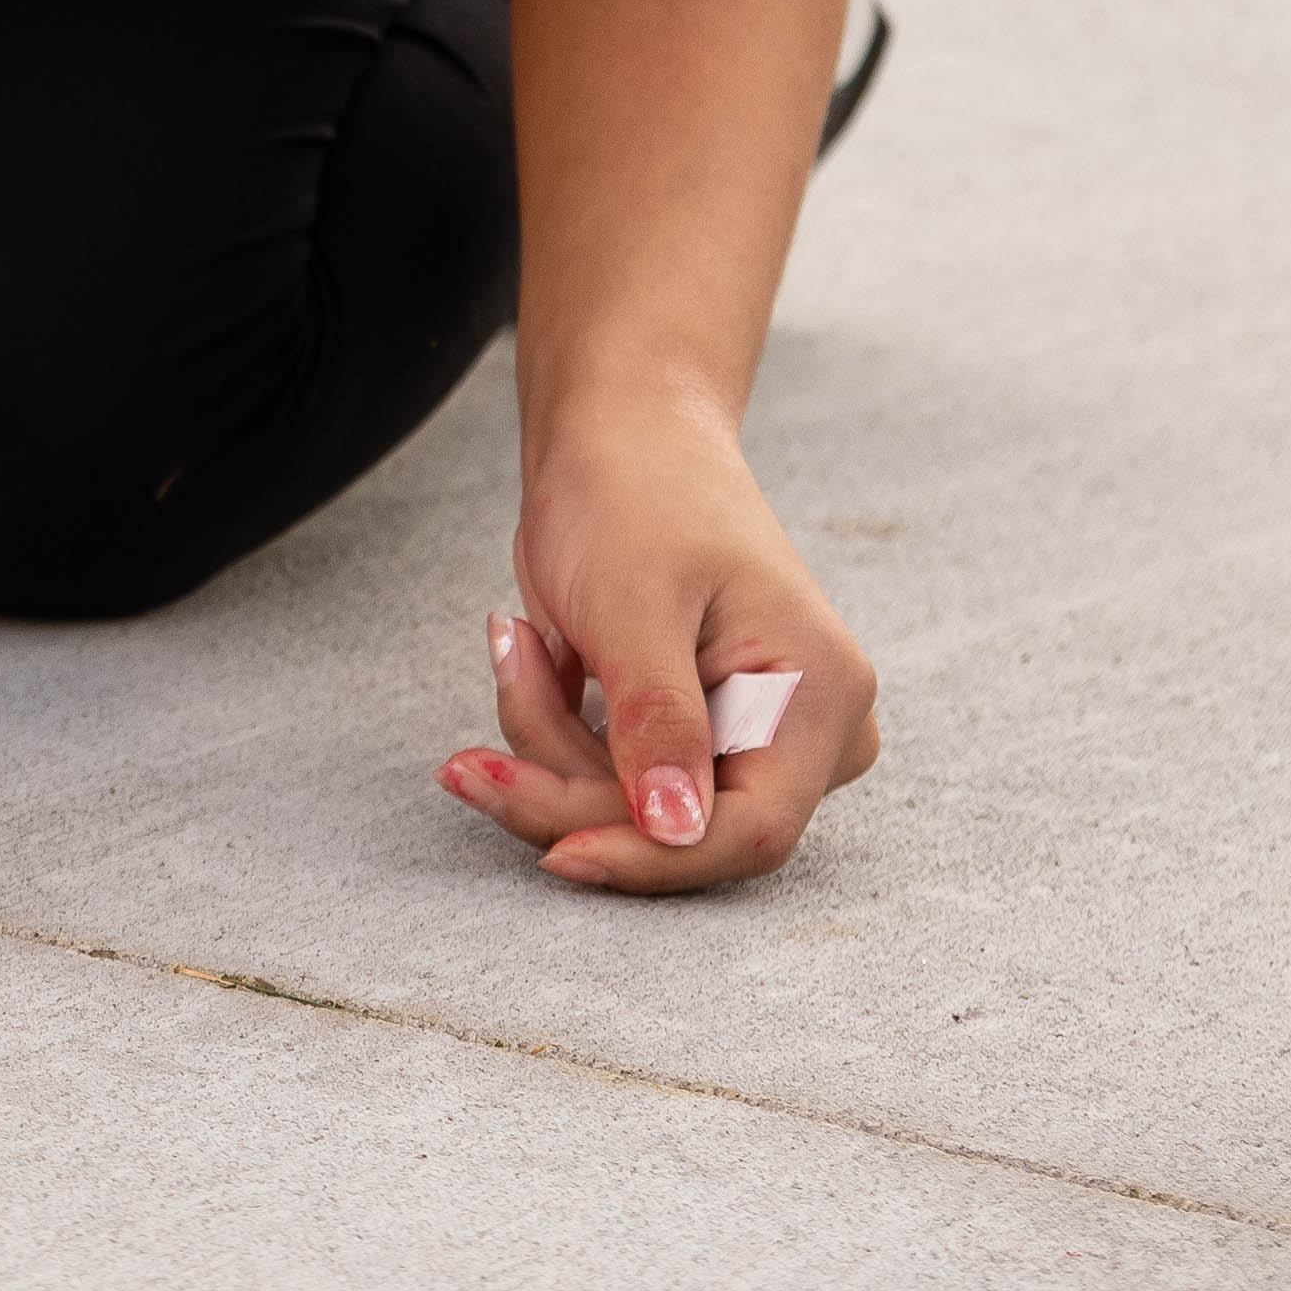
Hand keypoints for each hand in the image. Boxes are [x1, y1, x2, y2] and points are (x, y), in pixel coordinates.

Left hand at [441, 407, 882, 891]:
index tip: (555, 856)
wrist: (619, 433)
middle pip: (681, 828)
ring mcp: (754, 739)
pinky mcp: (696, 738)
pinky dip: (554, 729)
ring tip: (514, 640)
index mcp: (819, 696)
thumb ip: (657, 719)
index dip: (650, 857)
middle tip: (472, 749)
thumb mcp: (635, 602)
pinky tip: (534, 646)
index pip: (748, 830)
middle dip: (568, 786)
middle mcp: (806, 732)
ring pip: (633, 809)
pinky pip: (615, 780)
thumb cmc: (635, 492)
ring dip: (548, 741)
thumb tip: (677, 829)